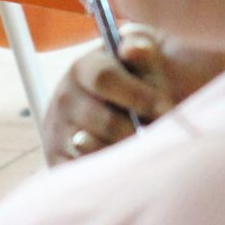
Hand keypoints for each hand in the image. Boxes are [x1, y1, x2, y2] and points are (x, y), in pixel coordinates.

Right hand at [40, 25, 175, 162]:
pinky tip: (127, 165)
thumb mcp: (145, 58)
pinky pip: (85, 174)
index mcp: (82, 68)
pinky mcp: (58, 161)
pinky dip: (110, 173)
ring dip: (126, 154)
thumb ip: (144, 51)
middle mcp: (64, 99)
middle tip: (160, 137)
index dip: (139, 95)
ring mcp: (57, 132)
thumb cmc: (140, 81)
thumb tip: (132, 50)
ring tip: (144, 150)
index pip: (104, 78)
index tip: (166, 108)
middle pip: (106, 122)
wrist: (119, 111)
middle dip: (139, 131)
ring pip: (97, 151)